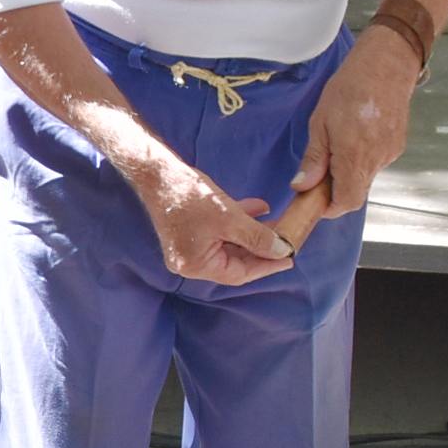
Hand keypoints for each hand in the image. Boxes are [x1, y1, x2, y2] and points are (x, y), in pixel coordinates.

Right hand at [129, 159, 295, 285]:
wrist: (158, 173)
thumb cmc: (190, 196)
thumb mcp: (230, 218)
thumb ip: (258, 237)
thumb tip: (282, 251)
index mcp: (196, 266)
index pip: (238, 274)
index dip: (266, 266)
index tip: (289, 259)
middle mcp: (190, 263)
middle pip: (234, 262)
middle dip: (261, 249)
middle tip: (286, 242)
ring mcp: (188, 248)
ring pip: (229, 246)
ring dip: (252, 234)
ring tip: (277, 224)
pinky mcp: (189, 232)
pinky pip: (220, 234)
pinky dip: (238, 224)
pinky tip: (258, 209)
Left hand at [290, 26, 420, 222]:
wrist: (387, 64)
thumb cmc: (350, 87)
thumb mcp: (320, 122)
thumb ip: (314, 158)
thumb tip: (302, 186)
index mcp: (354, 155)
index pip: (346, 201)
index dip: (329, 207)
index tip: (314, 201)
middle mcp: (376, 159)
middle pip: (356, 193)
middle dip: (335, 190)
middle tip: (319, 173)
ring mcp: (390, 153)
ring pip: (365, 178)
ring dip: (348, 173)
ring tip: (337, 145)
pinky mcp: (397, 145)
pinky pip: (376, 163)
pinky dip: (361, 159)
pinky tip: (355, 136)